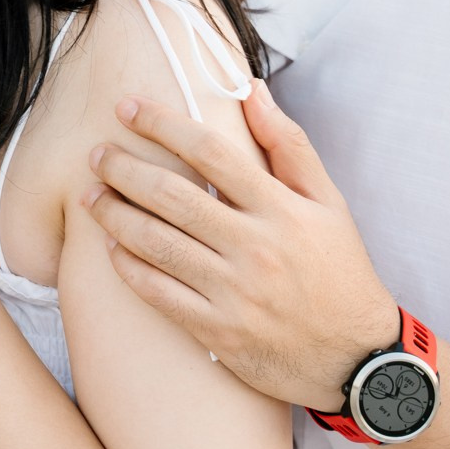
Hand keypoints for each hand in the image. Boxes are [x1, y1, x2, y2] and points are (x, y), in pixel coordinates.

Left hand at [81, 79, 399, 411]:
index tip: (127, 107)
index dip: (163, 124)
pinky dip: (128, 267)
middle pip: (172, 196)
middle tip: (96, 155)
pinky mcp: (218, 331)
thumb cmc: (339, 271)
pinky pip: (159, 293)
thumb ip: (288, 144)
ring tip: (91, 196)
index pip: (211, 152)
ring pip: (156, 243)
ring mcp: (235, 292)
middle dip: (124, 169)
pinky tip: (111, 247)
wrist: (358, 359)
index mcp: (282, 209)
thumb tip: (251, 89)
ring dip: (114, 215)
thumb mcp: (328, 203)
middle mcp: (256, 248)